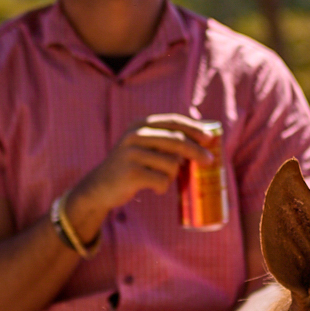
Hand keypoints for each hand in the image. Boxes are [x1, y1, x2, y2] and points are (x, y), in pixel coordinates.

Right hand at [66, 115, 216, 236]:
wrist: (99, 187)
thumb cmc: (131, 167)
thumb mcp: (143, 146)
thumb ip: (165, 141)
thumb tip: (204, 141)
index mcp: (140, 125)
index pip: (173, 122)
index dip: (195, 129)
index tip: (210, 138)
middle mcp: (135, 135)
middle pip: (177, 141)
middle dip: (196, 151)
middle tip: (209, 161)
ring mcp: (132, 154)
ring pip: (171, 165)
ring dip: (172, 175)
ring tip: (160, 178)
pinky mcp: (131, 173)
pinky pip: (162, 181)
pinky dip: (162, 188)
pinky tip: (153, 188)